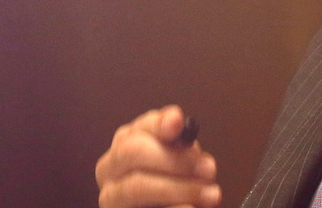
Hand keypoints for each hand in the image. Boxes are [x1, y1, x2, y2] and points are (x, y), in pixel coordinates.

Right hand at [96, 105, 220, 207]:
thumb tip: (186, 137)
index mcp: (124, 144)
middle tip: (208, 169)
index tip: (178, 122)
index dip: (158, 123)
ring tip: (211, 194)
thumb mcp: (179, 158)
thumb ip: (181, 146)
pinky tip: (191, 207)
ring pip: (136, 186)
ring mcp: (110, 197)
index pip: (136, 126)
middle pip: (132, 152)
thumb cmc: (175, 181)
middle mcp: (109, 168)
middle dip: (173, 159)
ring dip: (178, 189)